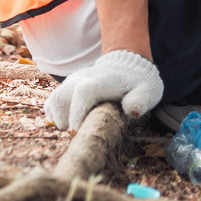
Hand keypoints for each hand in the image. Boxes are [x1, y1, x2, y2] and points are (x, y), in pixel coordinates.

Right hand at [44, 49, 163, 130]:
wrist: (126, 67)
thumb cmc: (137, 84)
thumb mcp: (148, 90)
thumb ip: (141, 100)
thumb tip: (132, 111)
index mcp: (102, 81)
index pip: (84, 92)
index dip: (78, 111)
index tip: (79, 129)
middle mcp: (82, 79)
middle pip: (62, 96)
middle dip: (65, 119)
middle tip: (77, 133)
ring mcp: (72, 83)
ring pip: (55, 99)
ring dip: (59, 119)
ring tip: (72, 129)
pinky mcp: (66, 88)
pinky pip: (52, 101)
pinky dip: (54, 115)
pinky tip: (66, 124)